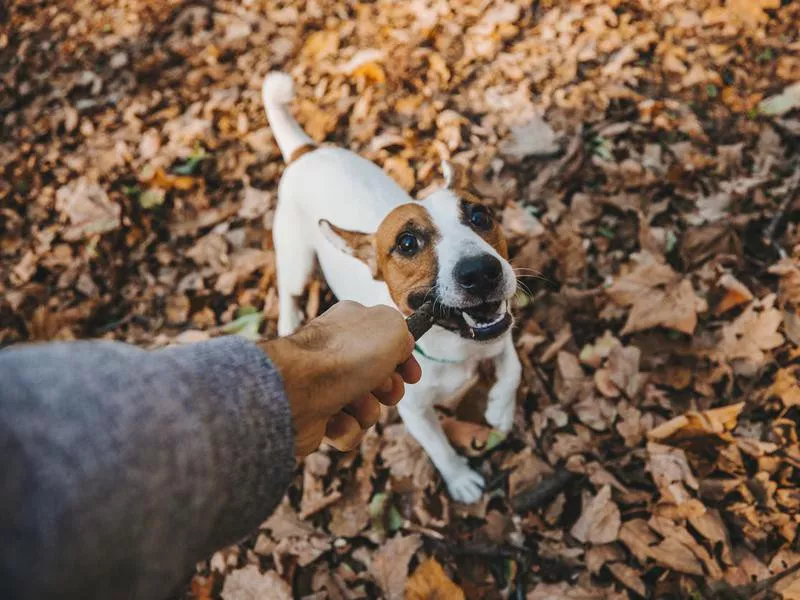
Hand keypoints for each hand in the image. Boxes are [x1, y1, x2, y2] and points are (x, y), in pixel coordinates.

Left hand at [262, 301, 421, 455]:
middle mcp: (336, 353)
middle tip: (381, 388)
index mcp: (351, 324)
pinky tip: (335, 418)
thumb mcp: (392, 328)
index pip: (386, 343)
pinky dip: (346, 428)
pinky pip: (348, 429)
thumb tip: (401, 350)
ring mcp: (324, 385)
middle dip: (387, 389)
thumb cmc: (344, 356)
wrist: (298, 390)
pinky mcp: (316, 417)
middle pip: (380, 379)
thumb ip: (404, 333)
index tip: (411, 374)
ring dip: (367, 410)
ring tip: (353, 403)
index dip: (404, 361)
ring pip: (366, 408)